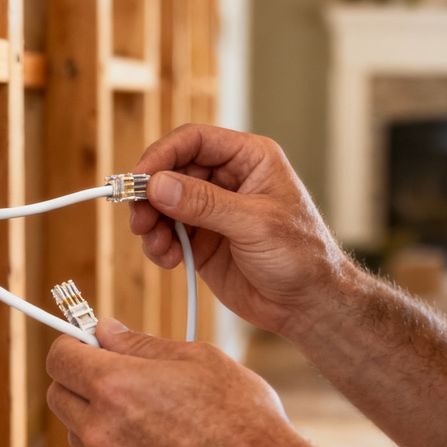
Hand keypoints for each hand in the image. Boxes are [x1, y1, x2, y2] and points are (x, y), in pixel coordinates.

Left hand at [45, 318, 287, 446]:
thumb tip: (105, 331)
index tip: (90, 343)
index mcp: (115, 387)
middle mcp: (101, 430)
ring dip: (95, 416)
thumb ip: (140, 344)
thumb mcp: (198, 359)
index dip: (72, 344)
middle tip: (118, 373)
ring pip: (77, 432)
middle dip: (79, 379)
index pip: (58, 358)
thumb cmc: (241, 417)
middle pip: (58, 396)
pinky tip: (158, 443)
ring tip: (146, 412)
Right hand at [131, 123, 348, 336]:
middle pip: (171, 171)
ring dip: (152, 223)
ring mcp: (211, 210)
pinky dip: (158, 244)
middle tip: (140, 220)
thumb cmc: (301, 256)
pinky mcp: (201, 239)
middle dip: (150, 195)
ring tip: (156, 246)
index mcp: (249, 159)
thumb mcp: (255, 224)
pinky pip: (167, 232)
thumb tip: (158, 185)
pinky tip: (168, 260)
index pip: (194, 141)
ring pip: (163, 203)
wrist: (308, 305)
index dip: (162, 155)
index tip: (138, 179)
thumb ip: (204, 203)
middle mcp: (227, 179)